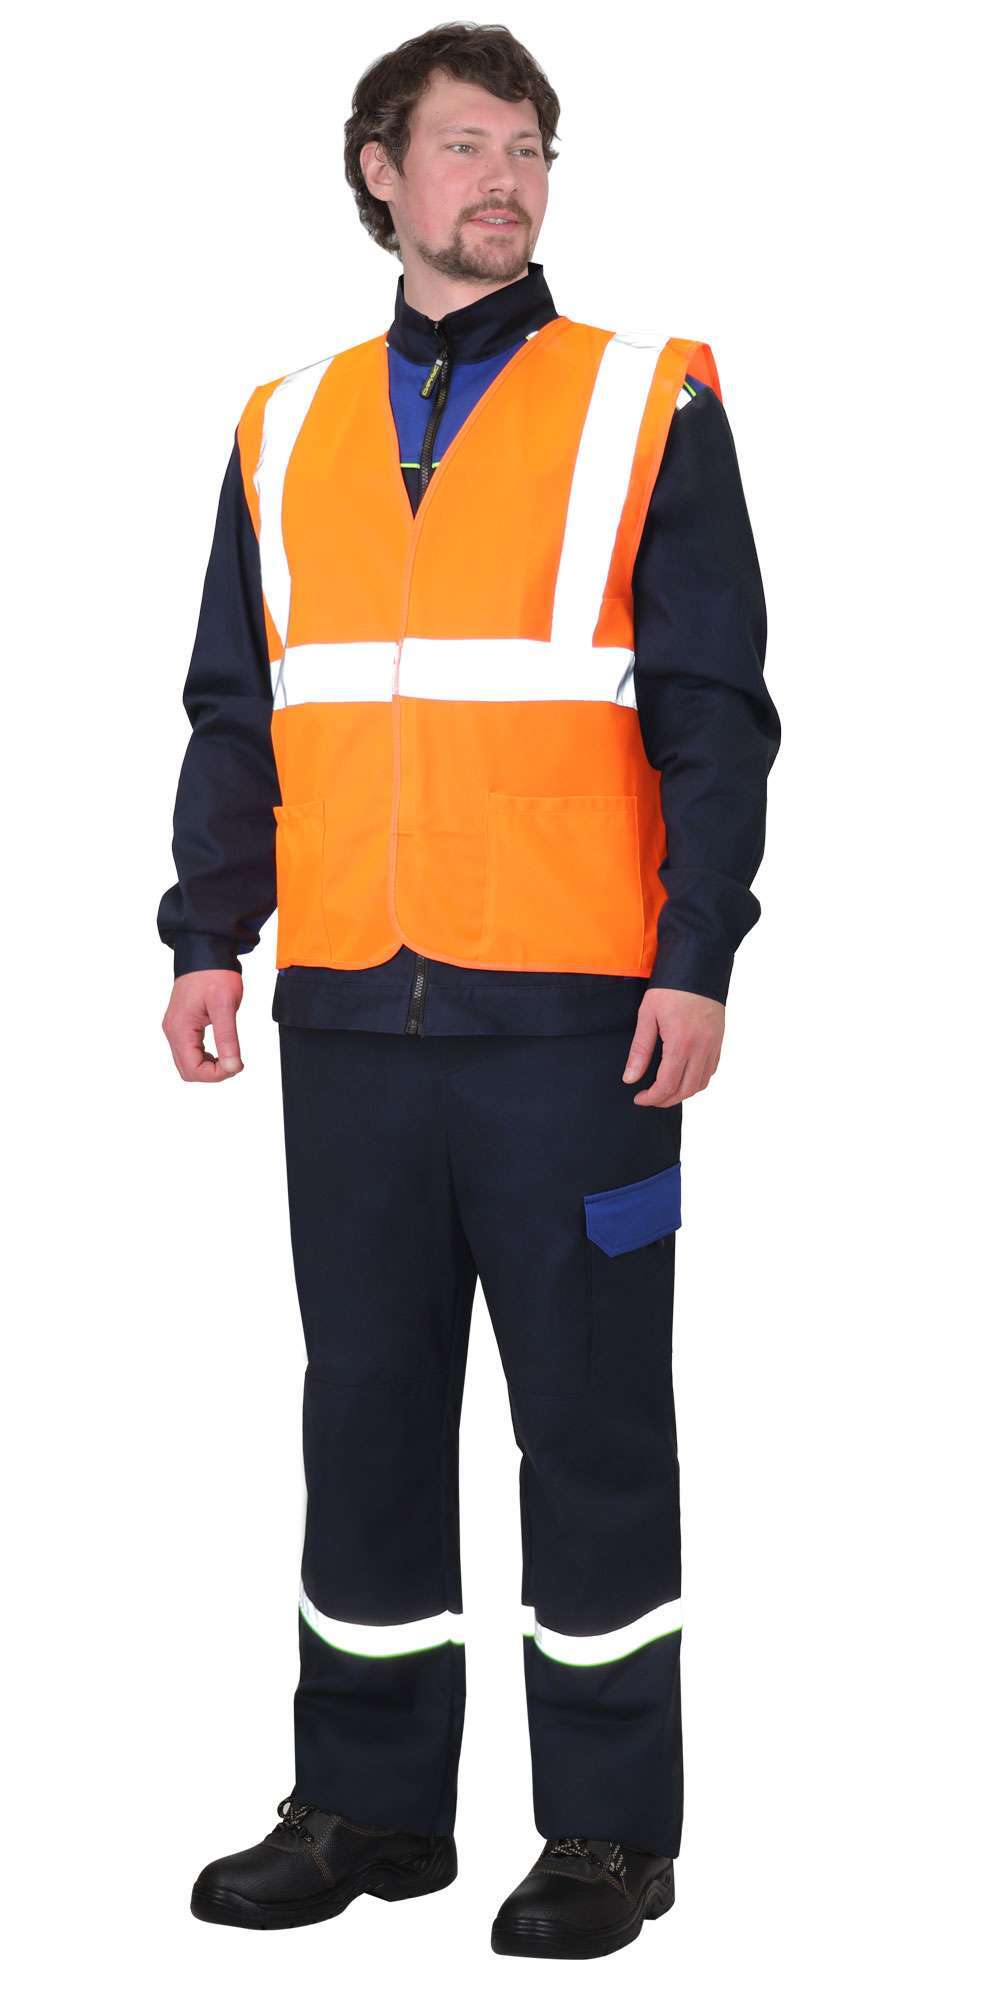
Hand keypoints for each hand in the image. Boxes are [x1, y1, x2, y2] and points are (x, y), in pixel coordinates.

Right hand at [162, 969, 244, 1081]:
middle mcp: (173, 1031)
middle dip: (212, 1072)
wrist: (206, 952)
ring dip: (209, 1066)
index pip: (192, 1069)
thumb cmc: (214, 974)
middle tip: (234, 1061)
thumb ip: (227, 1039)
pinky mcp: (182, 1024)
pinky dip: (205, 1056)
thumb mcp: (225, 1006)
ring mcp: (175, 1028)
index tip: (236, 1065)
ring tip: (229, 1055)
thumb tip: (232, 1066)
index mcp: (180, 1029)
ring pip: (188, 1062)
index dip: (215, 1074)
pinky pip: (189, 1051)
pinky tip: (221, 1049)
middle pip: (187, 1070)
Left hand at [622, 987, 724, 1107]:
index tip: (638, 1098)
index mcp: (681, 1044)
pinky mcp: (718, 1040)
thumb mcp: (647, 1015)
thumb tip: (630, 1078)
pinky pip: (710, 1070)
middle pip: (686, 1090)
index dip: (652, 1097)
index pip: (667, 1084)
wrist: (699, 966)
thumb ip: (640, 1050)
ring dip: (682, 1093)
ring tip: (664, 1091)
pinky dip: (697, 1080)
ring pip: (701, 1083)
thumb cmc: (670, 988)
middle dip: (666, 1100)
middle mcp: (701, 1049)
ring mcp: (713, 1046)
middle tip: (649, 1099)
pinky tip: (683, 1076)